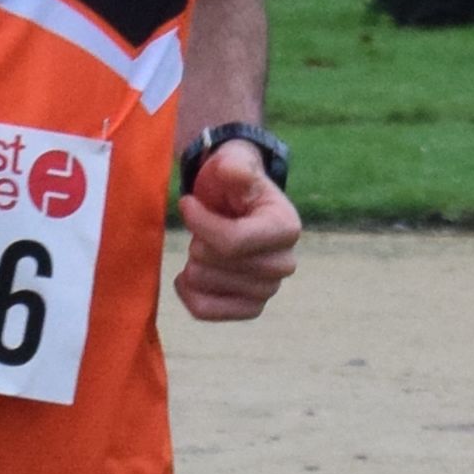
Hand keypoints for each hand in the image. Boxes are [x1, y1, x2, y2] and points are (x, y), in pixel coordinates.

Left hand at [174, 138, 299, 326]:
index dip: (200, 223)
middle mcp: (284, 264)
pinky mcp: (249, 308)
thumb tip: (237, 174)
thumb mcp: (233, 162)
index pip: (233, 242)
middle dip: (198, 240)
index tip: (187, 202)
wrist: (233, 203)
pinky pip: (204, 311)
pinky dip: (188, 292)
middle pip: (214, 263)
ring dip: (193, 261)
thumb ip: (235, 166)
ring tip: (206, 244)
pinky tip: (189, 272)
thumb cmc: (232, 181)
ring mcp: (268, 290)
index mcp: (286, 228)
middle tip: (207, 225)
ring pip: (203, 284)